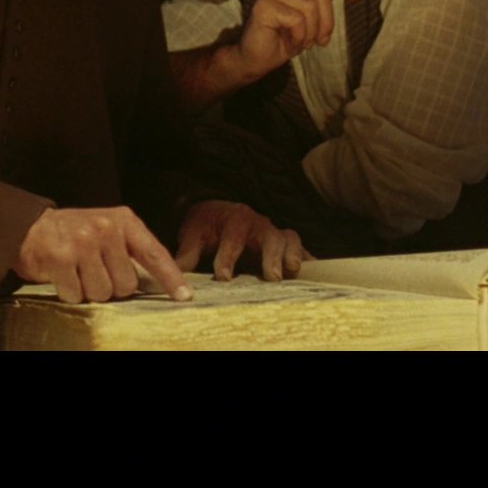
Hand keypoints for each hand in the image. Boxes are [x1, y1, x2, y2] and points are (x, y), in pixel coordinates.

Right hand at [13, 206, 193, 303]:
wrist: (29, 227)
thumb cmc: (74, 233)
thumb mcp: (108, 230)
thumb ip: (131, 251)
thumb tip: (160, 282)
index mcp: (123, 220)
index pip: (154, 253)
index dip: (171, 278)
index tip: (185, 296)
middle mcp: (105, 228)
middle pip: (127, 284)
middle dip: (111, 286)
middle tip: (94, 271)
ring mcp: (82, 242)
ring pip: (102, 292)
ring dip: (89, 290)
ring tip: (78, 272)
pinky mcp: (60, 258)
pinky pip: (77, 294)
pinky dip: (70, 292)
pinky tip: (63, 275)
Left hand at [174, 200, 311, 281]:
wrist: (216, 210)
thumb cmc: (206, 224)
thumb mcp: (193, 235)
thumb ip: (187, 254)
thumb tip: (174, 274)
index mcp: (234, 220)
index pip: (232, 239)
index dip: (227, 258)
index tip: (223, 276)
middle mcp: (258, 224)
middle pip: (270, 236)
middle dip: (270, 256)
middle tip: (271, 277)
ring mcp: (273, 231)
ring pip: (289, 238)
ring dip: (291, 255)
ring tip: (291, 272)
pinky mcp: (284, 242)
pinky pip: (300, 247)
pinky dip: (307, 258)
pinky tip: (313, 271)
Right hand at [233, 0, 359, 77]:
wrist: (256, 60)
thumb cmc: (284, 38)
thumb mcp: (309, 18)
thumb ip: (318, 0)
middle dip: (326, 22)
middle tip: (320, 40)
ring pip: (310, 7)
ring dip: (311, 33)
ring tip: (303, 43)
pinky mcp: (264, 6)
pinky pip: (297, 20)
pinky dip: (300, 37)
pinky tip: (291, 44)